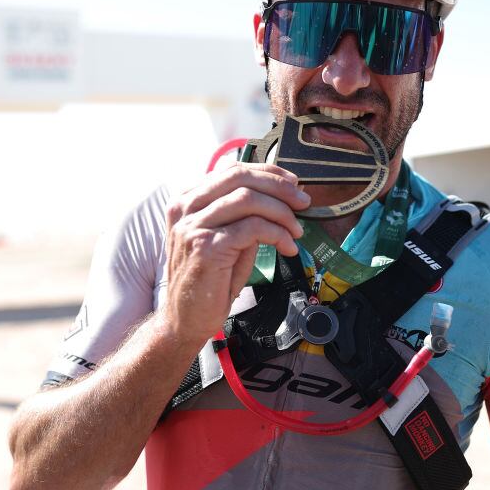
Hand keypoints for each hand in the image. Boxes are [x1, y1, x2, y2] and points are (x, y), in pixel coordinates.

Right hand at [163, 163, 308, 344]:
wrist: (185, 319)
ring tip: (297, 230)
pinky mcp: (206, 246)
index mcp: (187, 200)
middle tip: (303, 202)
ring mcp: (193, 226)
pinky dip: (277, 233)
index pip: (232, 170)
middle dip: (279, 187)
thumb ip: (241, 214)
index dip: (267, 173)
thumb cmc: (208, 280)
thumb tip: (279, 194)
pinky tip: (288, 246)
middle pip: (240, 178)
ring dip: (282, 213)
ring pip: (248, 200)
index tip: (292, 184)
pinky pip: (252, 228)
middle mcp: (185, 207)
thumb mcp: (225, 237)